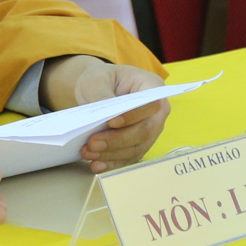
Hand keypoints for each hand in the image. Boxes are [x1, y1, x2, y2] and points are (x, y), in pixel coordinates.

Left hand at [41, 56, 169, 172]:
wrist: (98, 90)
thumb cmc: (101, 79)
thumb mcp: (97, 79)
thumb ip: (101, 94)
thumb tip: (103, 116)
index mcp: (152, 87)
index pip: (151, 104)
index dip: (134, 116)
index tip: (110, 122)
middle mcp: (157, 111)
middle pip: (145, 131)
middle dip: (118, 140)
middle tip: (92, 143)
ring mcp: (150, 130)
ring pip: (137, 147)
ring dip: (112, 154)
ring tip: (88, 154)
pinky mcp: (139, 144)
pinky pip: (129, 157)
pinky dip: (112, 163)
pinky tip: (96, 165)